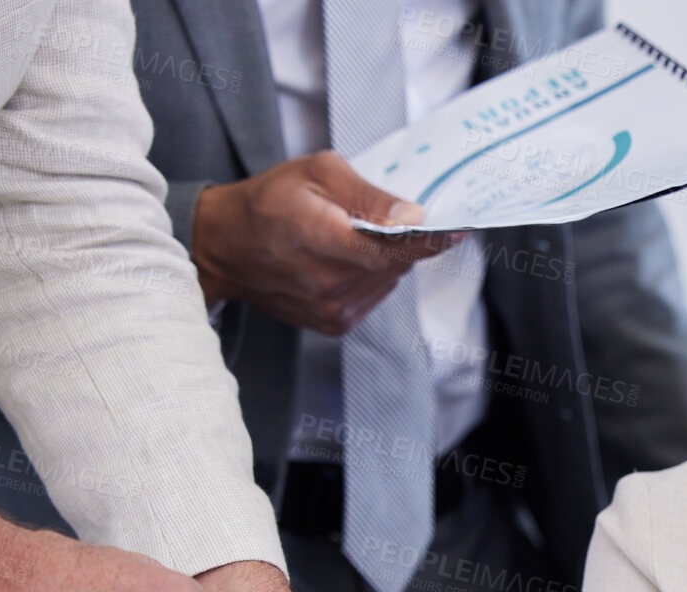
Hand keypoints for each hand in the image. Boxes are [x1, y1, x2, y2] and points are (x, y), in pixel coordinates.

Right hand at [190, 150, 468, 334]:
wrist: (226, 247)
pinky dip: (372, 275)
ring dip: (385, 257)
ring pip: (389, 279)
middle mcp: (326, 281)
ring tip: (353, 236)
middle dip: (404, 240)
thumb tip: (414, 216)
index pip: (390, 247)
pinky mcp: (334, 324)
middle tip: (396, 216)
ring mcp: (331, 308)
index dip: (429, 240)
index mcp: (318, 236)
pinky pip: (375, 294)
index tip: (459, 228)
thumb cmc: (271, 201)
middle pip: (395, 263)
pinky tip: (346, 259)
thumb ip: (367, 194)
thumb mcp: (316, 173)